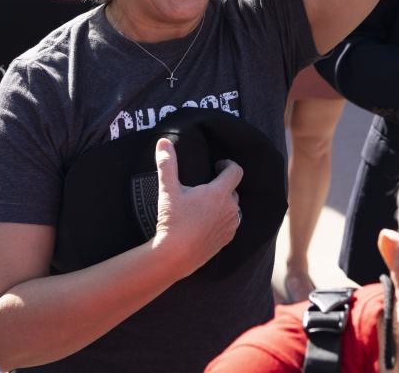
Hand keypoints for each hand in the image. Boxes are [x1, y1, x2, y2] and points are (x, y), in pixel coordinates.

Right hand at [152, 139, 242, 277]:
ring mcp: (230, 225)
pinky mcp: (226, 240)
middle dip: (222, 186)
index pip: (236, 171)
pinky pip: (230, 224)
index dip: (227, 164)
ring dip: (223, 204)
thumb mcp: (168, 189)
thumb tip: (163, 142)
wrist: (175, 255)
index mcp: (219, 193)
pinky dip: (222, 220)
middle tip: (205, 188)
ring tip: (205, 206)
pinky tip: (207, 223)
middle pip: (233, 190)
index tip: (217, 165)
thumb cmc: (173, 221)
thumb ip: (167, 164)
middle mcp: (230, 208)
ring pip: (232, 208)